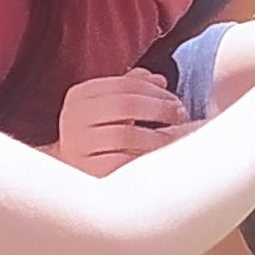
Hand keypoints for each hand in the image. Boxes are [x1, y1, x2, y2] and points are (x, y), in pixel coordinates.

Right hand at [58, 70, 188, 173]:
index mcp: (79, 96)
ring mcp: (79, 146)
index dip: (155, 91)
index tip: (175, 100)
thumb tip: (159, 80)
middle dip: (160, 108)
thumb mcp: (109, 107)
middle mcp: (74, 118)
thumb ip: (131, 88)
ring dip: (159, 135)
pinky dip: (147, 157)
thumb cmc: (96, 137)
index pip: (124, 84)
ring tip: (177, 136)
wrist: (73, 174)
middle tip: (180, 115)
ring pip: (127, 135)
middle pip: (126, 104)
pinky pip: (125, 162)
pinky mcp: (90, 171)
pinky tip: (161, 156)